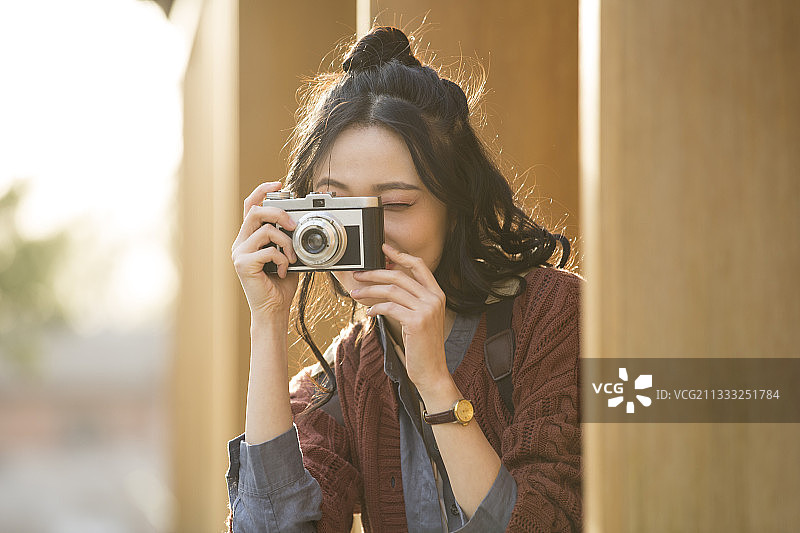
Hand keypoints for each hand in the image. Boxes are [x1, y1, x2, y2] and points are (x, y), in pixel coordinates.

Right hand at [231, 181, 299, 317]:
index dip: (262, 191)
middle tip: (293, 224)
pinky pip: (268, 250)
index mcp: (249, 238)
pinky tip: (284, 271)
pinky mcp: (243, 264)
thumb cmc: (280, 284)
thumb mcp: (287, 254)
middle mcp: (240, 243)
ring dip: (286, 242)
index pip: (250, 206)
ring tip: (292, 257)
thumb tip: (298, 222)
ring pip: (265, 230)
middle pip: (255, 212)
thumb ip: (286, 238)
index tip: (278, 184)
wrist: (274, 310)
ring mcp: (239, 253)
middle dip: (278, 212)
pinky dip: (283, 259)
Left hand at [350, 243, 450, 392]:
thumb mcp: (420, 318)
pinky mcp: (416, 322)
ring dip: (370, 291)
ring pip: (392, 291)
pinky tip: (369, 312)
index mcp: (437, 294)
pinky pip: (389, 307)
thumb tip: (388, 285)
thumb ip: (410, 300)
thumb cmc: (423, 346)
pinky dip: (375, 308)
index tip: (384, 249)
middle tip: (359, 274)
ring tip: (356, 293)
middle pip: (400, 276)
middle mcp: (434, 298)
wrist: (432, 371)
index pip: (419, 266)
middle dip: (375, 273)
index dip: (400, 255)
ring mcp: (426, 309)